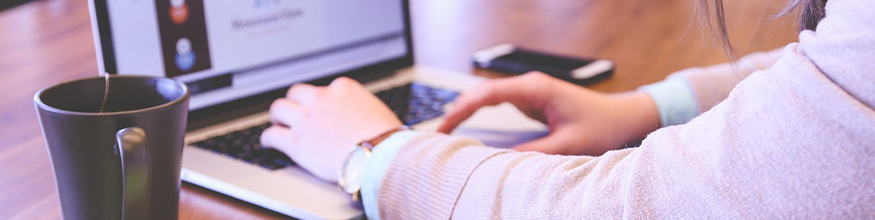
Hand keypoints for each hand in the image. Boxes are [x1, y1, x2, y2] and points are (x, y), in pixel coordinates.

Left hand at [260, 77, 402, 181]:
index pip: (323, 89)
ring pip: (279, 108)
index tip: (319, 109)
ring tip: (278, 124)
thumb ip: (361, 108)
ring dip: (278, 117)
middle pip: (296, 93)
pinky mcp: (297, 142)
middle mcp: (321, 98)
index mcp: (343, 88)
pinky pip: (272, 135)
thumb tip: (361, 116)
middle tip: (294, 113)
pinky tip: (269, 143)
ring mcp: (306, 119)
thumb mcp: (376, 110)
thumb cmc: (386, 138)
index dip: (319, 101)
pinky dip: (268, 139)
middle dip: (295, 103)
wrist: (380, 155)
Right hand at [437, 72, 659, 155]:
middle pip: (481, 93)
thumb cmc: (602, 126)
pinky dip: (480, 115)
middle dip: (457, 111)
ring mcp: (530, 92)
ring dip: (466, 112)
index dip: (462, 109)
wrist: (623, 117)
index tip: (444, 126)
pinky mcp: (532, 101)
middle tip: (437, 134)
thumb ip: (533, 153)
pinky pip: (498, 105)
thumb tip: (499, 162)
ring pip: (487, 98)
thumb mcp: (567, 145)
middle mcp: (529, 86)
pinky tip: (467, 127)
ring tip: (446, 133)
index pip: (488, 94)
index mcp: (536, 89)